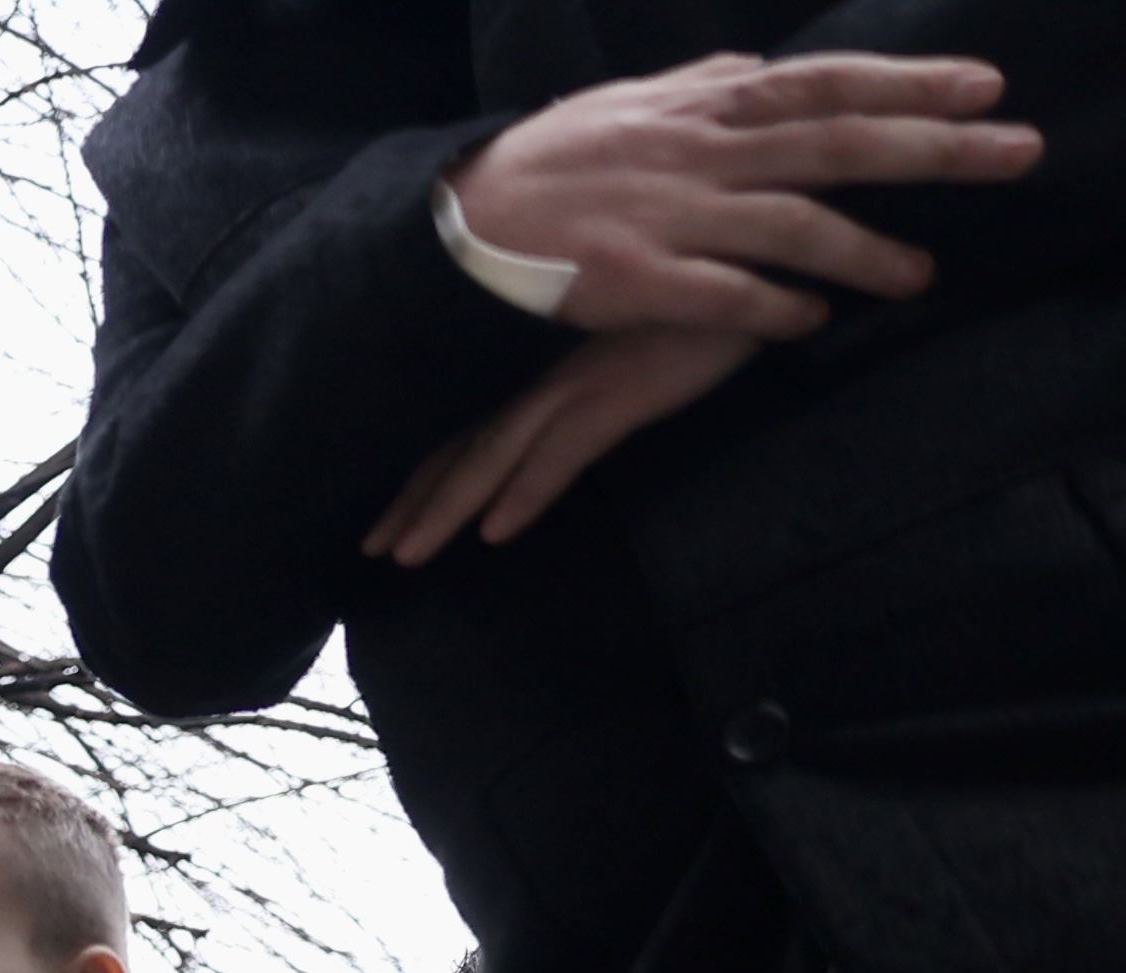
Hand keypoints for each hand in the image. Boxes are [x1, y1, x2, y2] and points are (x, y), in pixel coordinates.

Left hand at [371, 325, 757, 560]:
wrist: (769, 250)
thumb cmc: (716, 290)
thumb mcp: (646, 340)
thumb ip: (609, 372)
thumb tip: (589, 418)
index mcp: (553, 362)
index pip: (472, 421)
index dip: (427, 470)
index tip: (387, 515)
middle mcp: (555, 371)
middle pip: (466, 441)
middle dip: (416, 499)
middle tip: (370, 549)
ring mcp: (586, 377)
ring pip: (496, 450)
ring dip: (448, 507)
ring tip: (406, 555)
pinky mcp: (629, 387)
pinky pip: (565, 448)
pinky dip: (527, 491)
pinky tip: (496, 531)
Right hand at [444, 53, 1032, 336]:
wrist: (450, 224)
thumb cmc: (541, 162)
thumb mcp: (623, 103)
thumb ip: (696, 85)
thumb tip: (756, 66)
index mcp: (701, 110)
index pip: (824, 84)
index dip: (906, 82)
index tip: (983, 85)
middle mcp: (698, 155)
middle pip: (836, 144)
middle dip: (933, 147)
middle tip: (1018, 152)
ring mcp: (667, 217)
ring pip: (789, 227)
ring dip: (863, 250)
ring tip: (921, 274)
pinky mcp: (630, 279)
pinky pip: (717, 296)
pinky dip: (770, 307)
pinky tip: (810, 321)